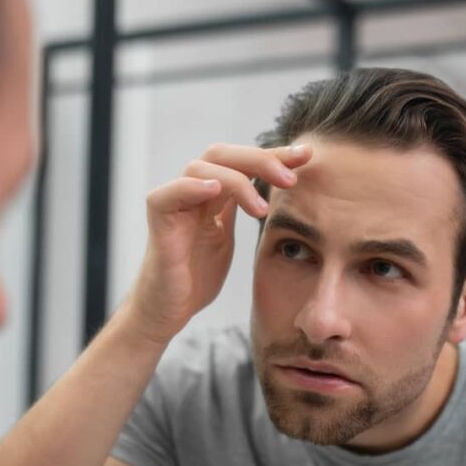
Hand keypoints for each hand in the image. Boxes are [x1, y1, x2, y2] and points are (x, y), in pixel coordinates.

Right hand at [125, 142, 312, 343]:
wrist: (168, 311)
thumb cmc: (195, 278)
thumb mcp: (228, 238)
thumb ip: (243, 210)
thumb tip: (278, 191)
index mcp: (211, 195)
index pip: (242, 162)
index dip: (274, 156)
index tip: (306, 155)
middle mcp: (191, 192)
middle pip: (224, 155)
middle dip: (261, 160)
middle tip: (290, 178)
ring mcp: (174, 203)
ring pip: (202, 167)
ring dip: (236, 180)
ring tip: (261, 209)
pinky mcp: (159, 221)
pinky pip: (170, 193)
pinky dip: (192, 187)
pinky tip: (215, 191)